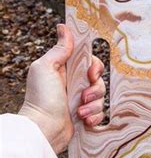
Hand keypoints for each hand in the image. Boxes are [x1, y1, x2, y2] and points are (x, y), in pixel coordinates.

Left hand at [19, 24, 105, 153]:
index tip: (90, 74)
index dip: (94, 66)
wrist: (44, 129)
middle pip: (98, 79)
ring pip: (101, 97)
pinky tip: (84, 120)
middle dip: (95, 88)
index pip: (89, 61)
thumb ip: (59, 49)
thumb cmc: (41, 98)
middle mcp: (73, 84)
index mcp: (65, 70)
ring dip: (93, 105)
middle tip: (84, 96)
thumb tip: (64, 27)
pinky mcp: (85, 115)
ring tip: (80, 112)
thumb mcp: (46, 68)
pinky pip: (100, 113)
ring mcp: (80, 101)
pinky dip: (93, 117)